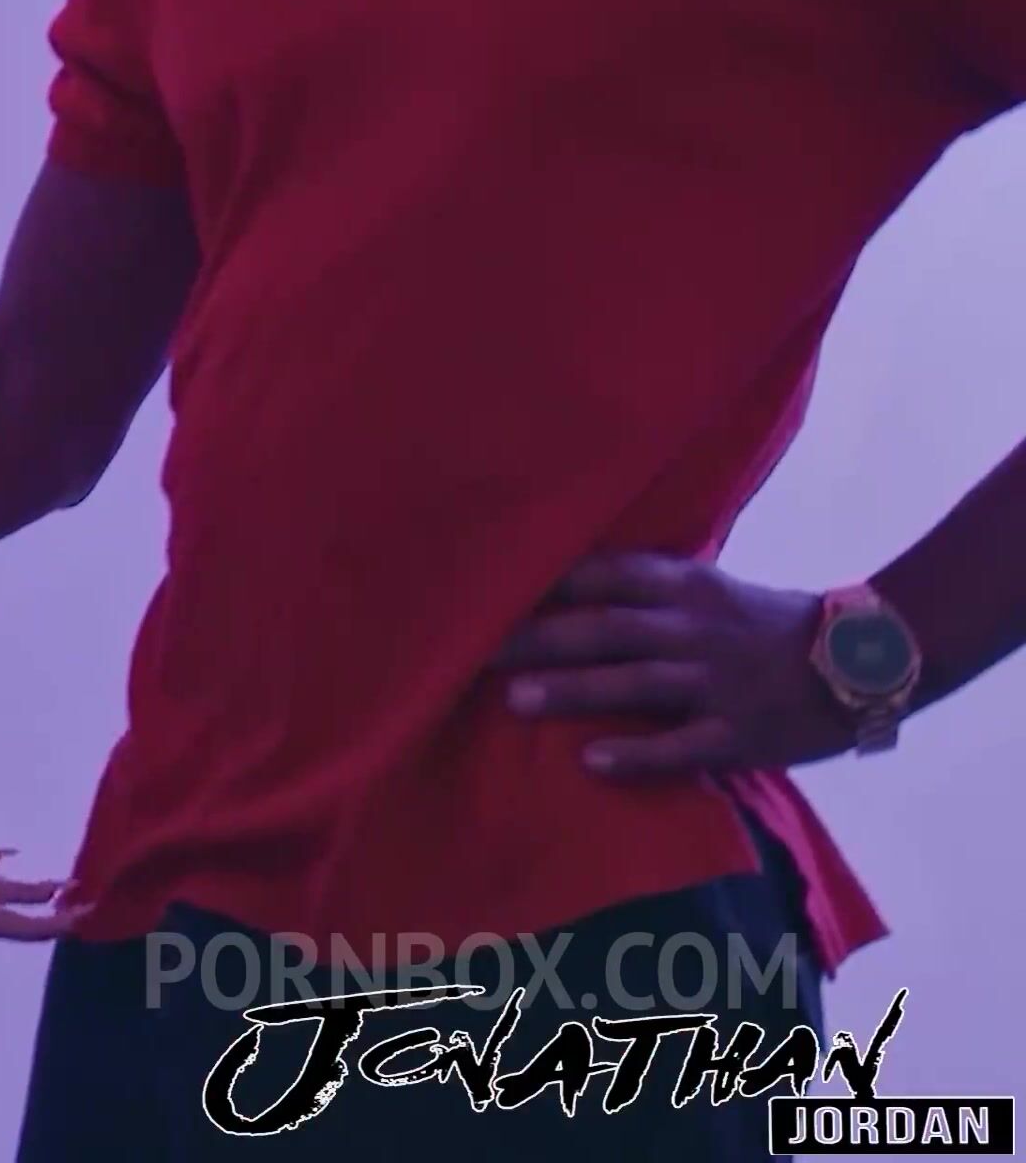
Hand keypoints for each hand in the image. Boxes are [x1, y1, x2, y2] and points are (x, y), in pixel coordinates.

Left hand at [489, 552, 847, 778]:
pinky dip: (638, 754)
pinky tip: (591, 762)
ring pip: (637, 683)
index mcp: (684, 587)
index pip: (602, 576)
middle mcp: (694, 629)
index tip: (481, 592)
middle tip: (472, 650)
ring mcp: (718, 683)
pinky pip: (684, 746)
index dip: (542, 583)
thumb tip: (554, 586)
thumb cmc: (764, 624)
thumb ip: (642, 589)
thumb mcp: (706, 588)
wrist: (865, 658)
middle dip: (538, 638)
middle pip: (605, 629)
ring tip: (515, 698)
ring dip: (575, 689)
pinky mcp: (743, 734)